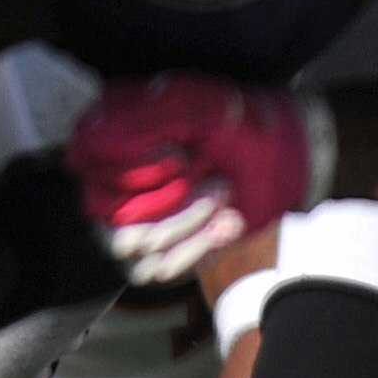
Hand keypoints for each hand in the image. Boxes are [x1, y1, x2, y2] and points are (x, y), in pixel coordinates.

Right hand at [64, 72, 327, 282]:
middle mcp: (113, 175)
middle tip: (214, 179)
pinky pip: (154, 269)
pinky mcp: (162, 249)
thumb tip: (86, 141)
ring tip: (225, 200)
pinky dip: (196, 251)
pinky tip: (226, 226)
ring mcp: (135, 216)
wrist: (292, 159)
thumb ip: (140, 121)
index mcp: (112, 132)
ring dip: (185, 225)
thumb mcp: (197, 108)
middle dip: (166, 201)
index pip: (86, 160)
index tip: (181, 155)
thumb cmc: (244, 125)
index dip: (131, 167)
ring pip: (128, 242)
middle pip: (104, 208)